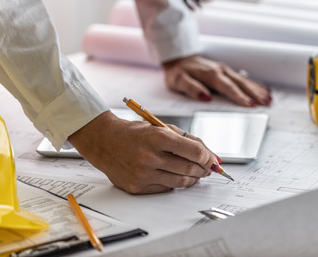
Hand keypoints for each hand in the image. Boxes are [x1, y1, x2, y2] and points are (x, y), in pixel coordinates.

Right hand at [68, 111, 219, 193]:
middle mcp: (149, 156)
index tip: (214, 161)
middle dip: (204, 170)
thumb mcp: (161, 128)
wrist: (103, 141)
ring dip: (193, 178)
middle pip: (189, 168)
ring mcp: (142, 173)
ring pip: (180, 181)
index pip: (194, 152)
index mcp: (157, 137)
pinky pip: (166, 188)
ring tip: (195, 173)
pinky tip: (176, 176)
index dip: (209, 158)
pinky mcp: (137, 187)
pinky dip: (175, 183)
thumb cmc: (134, 133)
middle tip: (208, 169)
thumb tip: (211, 157)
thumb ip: (187, 140)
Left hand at [162, 55, 271, 106]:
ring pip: (244, 81)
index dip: (239, 97)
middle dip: (254, 94)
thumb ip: (191, 89)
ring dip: (257, 89)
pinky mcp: (226, 72)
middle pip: (240, 84)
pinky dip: (254, 84)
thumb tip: (206, 97)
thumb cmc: (178, 72)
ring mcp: (225, 70)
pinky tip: (264, 90)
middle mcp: (220, 71)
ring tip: (269, 98)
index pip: (228, 87)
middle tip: (266, 103)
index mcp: (210, 75)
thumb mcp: (178, 81)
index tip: (250, 105)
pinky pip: (243, 78)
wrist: (178, 57)